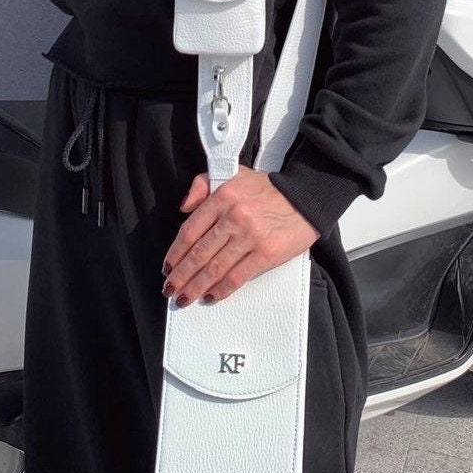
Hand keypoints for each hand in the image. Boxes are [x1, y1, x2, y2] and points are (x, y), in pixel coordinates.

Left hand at [161, 165, 320, 305]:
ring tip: (184, 298)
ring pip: (215, 268)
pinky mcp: (266, 253)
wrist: (305, 198)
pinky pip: (238, 276)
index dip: (176, 252)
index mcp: (223, 196)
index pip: (191, 229)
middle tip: (170, 289)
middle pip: (199, 253)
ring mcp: (250, 236)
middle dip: (181, 276)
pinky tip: (211, 296)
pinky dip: (221, 289)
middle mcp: (234, 216)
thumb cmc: (267, 189)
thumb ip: (203, 184)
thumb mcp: (233, 175)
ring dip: (196, 286)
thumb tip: (183, 207)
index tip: (167, 266)